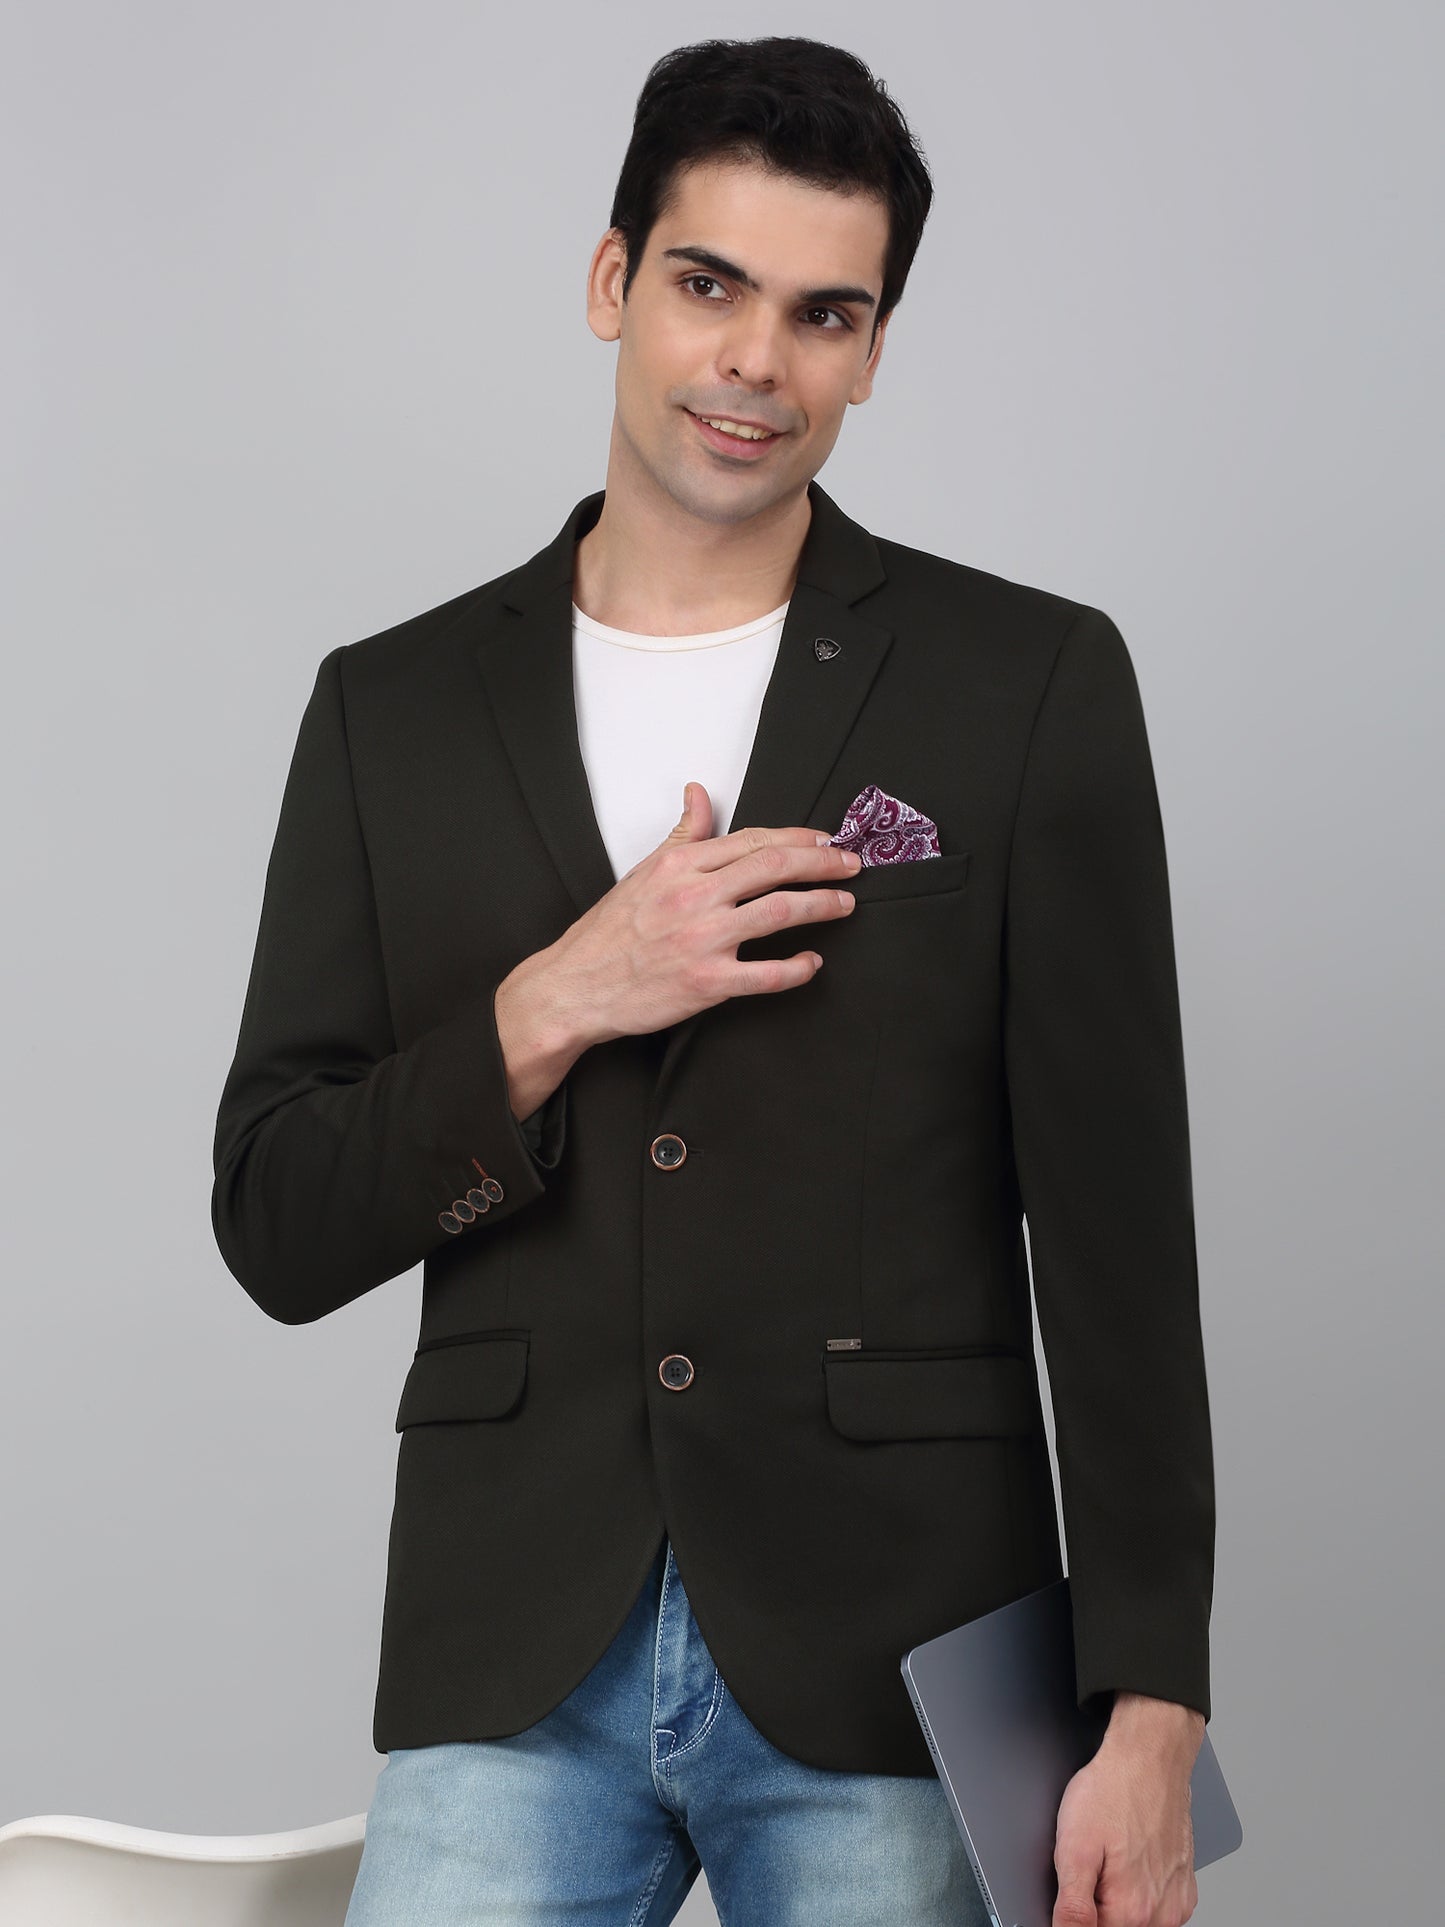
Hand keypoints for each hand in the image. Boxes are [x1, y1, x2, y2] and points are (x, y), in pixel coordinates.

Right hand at [506, 780, 862, 1057]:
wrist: (575, 986)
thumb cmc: (609, 933)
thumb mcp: (643, 873)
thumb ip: (681, 834)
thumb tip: (698, 793)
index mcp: (680, 865)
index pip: (753, 839)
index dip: (798, 837)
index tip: (826, 840)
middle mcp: (694, 896)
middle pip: (775, 866)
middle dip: (823, 862)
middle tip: (851, 864)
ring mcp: (702, 940)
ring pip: (779, 912)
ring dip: (822, 905)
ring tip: (845, 903)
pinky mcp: (707, 983)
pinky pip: (767, 974)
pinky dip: (798, 968)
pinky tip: (813, 963)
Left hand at [1051, 1696, 1204, 1926]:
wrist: (1149, 1758)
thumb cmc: (1114, 1791)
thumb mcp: (1074, 1846)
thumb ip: (1071, 1905)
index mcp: (1131, 1910)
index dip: (1075, 1915)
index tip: (1075, 1889)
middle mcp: (1160, 1914)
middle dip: (1097, 1907)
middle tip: (1092, 1867)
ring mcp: (1176, 1902)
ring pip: (1138, 1920)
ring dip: (1119, 1900)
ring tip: (1112, 1857)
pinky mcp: (1184, 1887)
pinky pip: (1158, 1907)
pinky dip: (1141, 1890)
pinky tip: (1130, 1858)